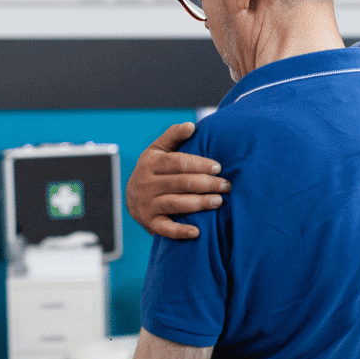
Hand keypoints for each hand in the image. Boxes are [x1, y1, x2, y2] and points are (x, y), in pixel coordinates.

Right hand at [125, 123, 229, 239]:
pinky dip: (180, 231)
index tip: (218, 167)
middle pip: (181, 182)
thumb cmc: (154, 170)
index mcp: (150, 163)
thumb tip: (191, 125)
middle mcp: (146, 184)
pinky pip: (166, 229)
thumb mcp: (158, 150)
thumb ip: (174, 136)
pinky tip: (197, 232)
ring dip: (200, 203)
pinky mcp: (150, 223)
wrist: (133, 198)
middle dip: (207, 184)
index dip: (200, 164)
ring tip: (219, 201)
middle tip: (226, 185)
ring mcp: (147, 204)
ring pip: (176, 203)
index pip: (177, 162)